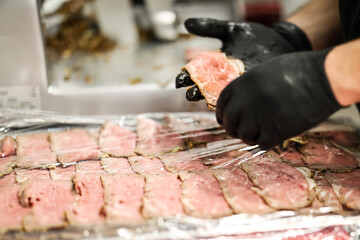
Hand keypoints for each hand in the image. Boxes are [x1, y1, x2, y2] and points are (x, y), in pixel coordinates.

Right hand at [176, 18, 311, 100]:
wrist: (280, 43)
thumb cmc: (255, 37)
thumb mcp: (231, 30)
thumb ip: (210, 27)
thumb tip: (186, 24)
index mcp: (214, 64)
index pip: (194, 72)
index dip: (186, 76)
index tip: (181, 80)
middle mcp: (221, 77)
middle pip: (202, 88)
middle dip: (195, 92)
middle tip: (191, 94)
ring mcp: (234, 85)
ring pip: (217, 96)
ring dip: (210, 100)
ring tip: (205, 101)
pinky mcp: (247, 90)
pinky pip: (236, 99)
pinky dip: (230, 102)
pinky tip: (226, 103)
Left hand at [216, 49, 340, 148]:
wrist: (323, 77)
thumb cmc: (299, 71)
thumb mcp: (265, 72)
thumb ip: (249, 88)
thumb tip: (240, 104)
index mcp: (243, 83)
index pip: (222, 103)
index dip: (223, 113)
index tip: (227, 119)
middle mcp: (246, 100)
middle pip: (229, 121)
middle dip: (233, 127)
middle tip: (242, 130)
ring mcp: (260, 116)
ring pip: (243, 135)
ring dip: (250, 136)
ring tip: (260, 132)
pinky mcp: (276, 130)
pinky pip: (262, 143)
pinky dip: (266, 142)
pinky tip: (274, 135)